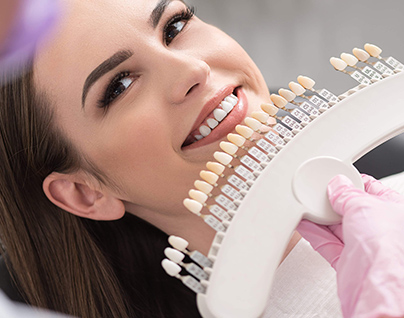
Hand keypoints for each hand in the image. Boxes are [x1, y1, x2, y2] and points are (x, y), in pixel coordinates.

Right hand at [297, 174, 403, 317]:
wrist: (375, 287)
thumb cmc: (387, 248)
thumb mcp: (363, 205)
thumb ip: (347, 193)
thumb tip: (337, 185)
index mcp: (394, 210)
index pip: (370, 189)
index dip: (351, 182)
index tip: (335, 178)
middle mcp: (380, 228)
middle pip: (350, 208)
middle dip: (332, 201)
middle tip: (316, 193)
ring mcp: (363, 245)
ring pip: (336, 226)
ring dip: (319, 216)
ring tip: (304, 205)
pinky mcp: (347, 260)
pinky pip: (326, 242)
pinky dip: (313, 232)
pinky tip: (303, 223)